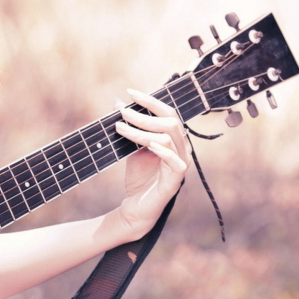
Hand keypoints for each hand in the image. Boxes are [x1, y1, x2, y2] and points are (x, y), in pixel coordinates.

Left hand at [111, 88, 189, 240]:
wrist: (136, 207)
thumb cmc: (138, 177)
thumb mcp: (131, 147)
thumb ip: (129, 126)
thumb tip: (117, 102)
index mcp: (174, 139)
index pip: (168, 112)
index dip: (150, 101)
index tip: (130, 92)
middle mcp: (181, 149)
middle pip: (171, 122)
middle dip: (145, 114)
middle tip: (122, 112)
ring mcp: (181, 164)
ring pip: (168, 138)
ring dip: (143, 131)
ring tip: (121, 128)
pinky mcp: (176, 180)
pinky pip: (176, 162)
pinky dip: (163, 151)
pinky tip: (148, 145)